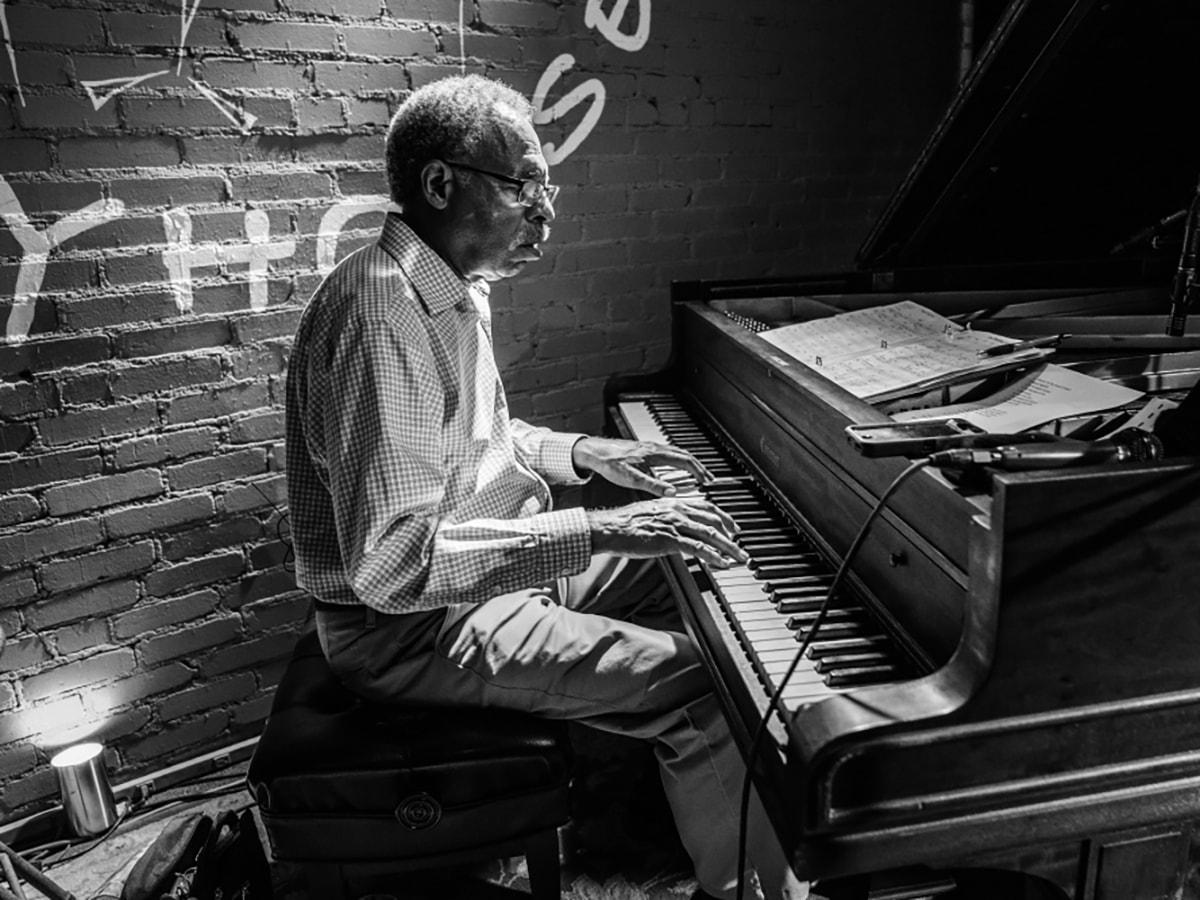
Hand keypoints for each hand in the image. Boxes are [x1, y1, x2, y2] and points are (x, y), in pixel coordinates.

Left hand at [572, 436, 711, 496]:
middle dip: (699, 467)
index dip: (699, 471)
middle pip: (685, 455)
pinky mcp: (645, 450)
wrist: (594, 452)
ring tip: (697, 474)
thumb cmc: (610, 463)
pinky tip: (675, 468)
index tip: (707, 481)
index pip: (685, 461)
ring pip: (677, 453)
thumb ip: (653, 486)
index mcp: (655, 453)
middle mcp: (655, 448)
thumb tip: (672, 492)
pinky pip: (669, 453)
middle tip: (708, 479)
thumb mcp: (631, 479)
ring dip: (690, 463)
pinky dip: (679, 461)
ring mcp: (650, 447)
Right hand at [587, 497, 748, 567]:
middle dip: (731, 534)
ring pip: (710, 534)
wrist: (610, 527)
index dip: (723, 517)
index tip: (732, 527)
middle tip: (741, 546)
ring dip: (729, 548)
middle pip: (713, 520)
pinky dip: (713, 556)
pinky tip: (722, 563)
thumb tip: (677, 529)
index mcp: (673, 502)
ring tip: (739, 558)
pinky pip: (698, 548)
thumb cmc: (625, 523)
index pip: (706, 506)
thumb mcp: (651, 514)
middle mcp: (677, 510)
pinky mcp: (670, 539)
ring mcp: (675, 524)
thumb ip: (667, 518)